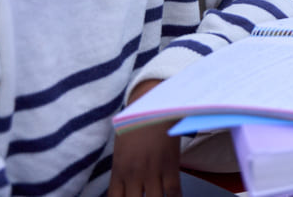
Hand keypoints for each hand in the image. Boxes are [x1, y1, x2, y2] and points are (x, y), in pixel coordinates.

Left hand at [109, 80, 181, 196]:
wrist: (154, 105)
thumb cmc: (136, 123)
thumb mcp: (121, 148)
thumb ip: (121, 169)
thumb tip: (124, 186)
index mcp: (119, 171)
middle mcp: (134, 175)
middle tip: (145, 196)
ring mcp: (152, 172)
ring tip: (159, 196)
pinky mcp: (170, 166)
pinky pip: (173, 192)